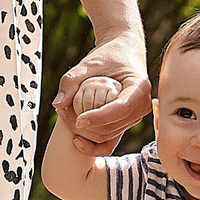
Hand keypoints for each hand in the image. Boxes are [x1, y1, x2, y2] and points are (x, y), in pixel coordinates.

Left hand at [54, 33, 148, 151]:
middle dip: (85, 126)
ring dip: (85, 131)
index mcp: (139, 87)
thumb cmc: (109, 55)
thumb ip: (71, 80)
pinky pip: (110, 142)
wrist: (122, 54)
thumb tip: (58, 103)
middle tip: (62, 111)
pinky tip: (76, 140)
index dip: (99, 117)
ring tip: (65, 113)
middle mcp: (142, 105)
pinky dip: (92, 144)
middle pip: (112, 126)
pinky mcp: (126, 124)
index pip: (121, 108)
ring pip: (108, 135)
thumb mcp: (89, 63)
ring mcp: (135, 117)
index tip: (78, 120)